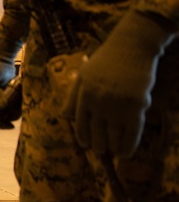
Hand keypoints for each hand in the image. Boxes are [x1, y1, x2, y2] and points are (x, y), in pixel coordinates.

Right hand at [0, 35, 22, 126]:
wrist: (1, 59)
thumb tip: (3, 108)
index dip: (0, 125)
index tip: (11, 125)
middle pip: (3, 117)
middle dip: (12, 116)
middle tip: (19, 111)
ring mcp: (2, 99)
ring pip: (11, 111)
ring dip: (17, 110)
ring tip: (22, 102)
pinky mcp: (10, 95)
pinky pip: (16, 104)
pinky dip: (20, 104)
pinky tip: (23, 98)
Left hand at [70, 11, 172, 157]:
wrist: (131, 47)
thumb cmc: (105, 60)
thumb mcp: (83, 75)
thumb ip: (73, 97)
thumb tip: (64, 117)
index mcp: (84, 95)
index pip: (80, 122)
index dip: (82, 136)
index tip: (85, 144)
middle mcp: (98, 102)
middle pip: (96, 132)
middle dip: (98, 144)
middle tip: (100, 150)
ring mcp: (117, 105)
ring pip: (114, 135)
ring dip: (113, 147)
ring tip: (114, 153)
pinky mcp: (136, 106)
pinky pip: (132, 132)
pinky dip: (129, 145)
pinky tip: (126, 154)